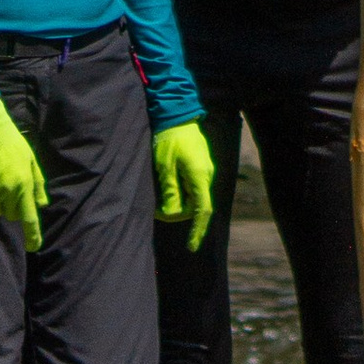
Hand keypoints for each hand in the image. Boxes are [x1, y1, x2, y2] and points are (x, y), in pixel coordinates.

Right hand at [0, 94, 45, 249]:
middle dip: (10, 204)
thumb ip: (37, 184)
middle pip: (10, 214)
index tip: (33, 247)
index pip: (29, 216)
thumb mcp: (30, 160)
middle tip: (8, 182)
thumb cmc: (12, 143)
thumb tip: (41, 204)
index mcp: (24, 184)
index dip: (32, 234)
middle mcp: (8, 191)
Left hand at [151, 120, 214, 249]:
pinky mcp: (200, 168)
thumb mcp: (165, 168)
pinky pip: (192, 188)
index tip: (191, 246)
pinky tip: (168, 187)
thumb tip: (172, 214)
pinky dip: (180, 193)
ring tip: (160, 196)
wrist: (178, 117)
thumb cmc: (169, 141)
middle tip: (157, 211)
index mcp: (199, 176)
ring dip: (177, 203)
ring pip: (193, 198)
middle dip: (178, 214)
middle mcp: (206, 175)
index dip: (197, 230)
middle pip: (195, 207)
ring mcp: (205, 171)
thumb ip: (169, 192)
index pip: (202, 210)